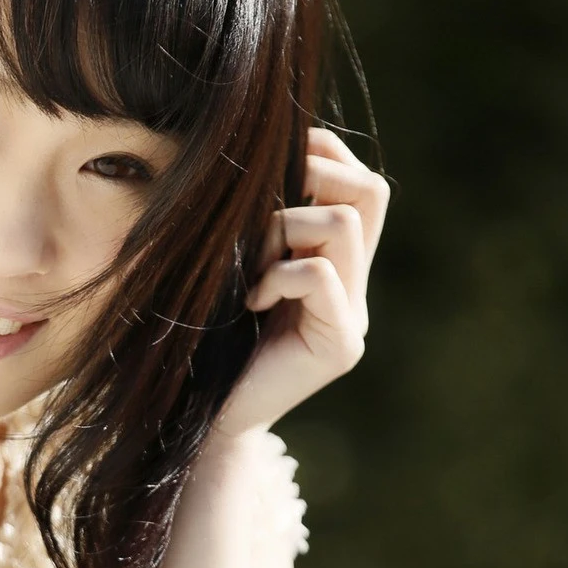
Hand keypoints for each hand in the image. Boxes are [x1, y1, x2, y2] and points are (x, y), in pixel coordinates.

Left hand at [208, 126, 389, 443]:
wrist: (196, 416)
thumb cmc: (198, 337)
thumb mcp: (229, 262)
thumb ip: (255, 220)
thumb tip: (256, 150)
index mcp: (334, 262)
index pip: (361, 183)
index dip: (324, 155)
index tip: (274, 166)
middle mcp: (354, 286)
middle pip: (371, 191)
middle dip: (315, 178)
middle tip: (265, 208)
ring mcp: (354, 317)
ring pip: (343, 225)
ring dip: (282, 229)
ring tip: (250, 269)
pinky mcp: (341, 345)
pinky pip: (320, 274)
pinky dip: (278, 275)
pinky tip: (251, 302)